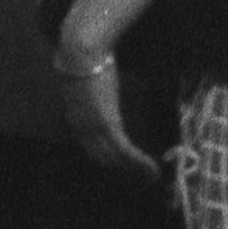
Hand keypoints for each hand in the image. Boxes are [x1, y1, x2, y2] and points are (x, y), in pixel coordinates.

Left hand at [56, 47, 160, 181]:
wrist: (82, 52)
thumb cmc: (83, 59)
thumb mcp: (84, 79)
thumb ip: (88, 88)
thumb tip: (95, 82)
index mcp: (75, 117)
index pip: (90, 146)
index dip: (107, 158)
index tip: (123, 164)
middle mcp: (80, 128)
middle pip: (101, 157)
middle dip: (121, 169)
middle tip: (141, 176)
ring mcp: (92, 128)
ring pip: (114, 158)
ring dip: (134, 170)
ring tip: (152, 177)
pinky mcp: (106, 124)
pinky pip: (123, 150)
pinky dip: (138, 162)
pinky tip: (152, 169)